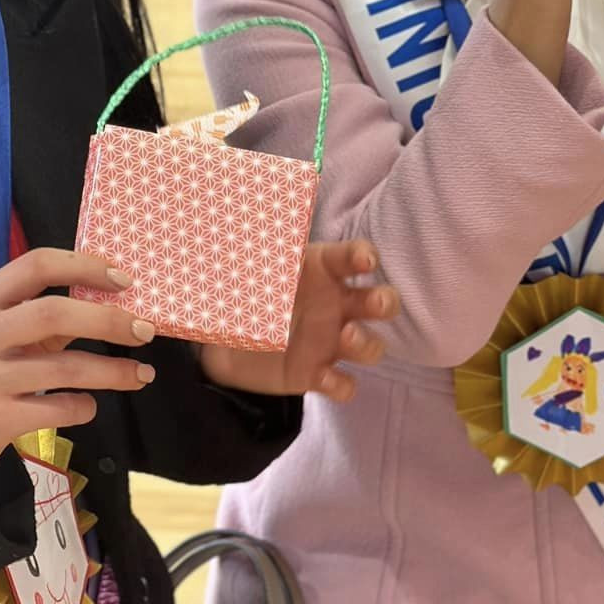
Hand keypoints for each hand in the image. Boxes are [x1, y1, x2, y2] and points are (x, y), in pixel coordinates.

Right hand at [0, 249, 156, 475]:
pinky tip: (90, 405)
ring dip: (113, 372)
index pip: (37, 264)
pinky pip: (57, 409)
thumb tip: (109, 301)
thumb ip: (40, 315)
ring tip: (141, 374)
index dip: (85, 266)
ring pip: (65, 368)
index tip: (124, 280)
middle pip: (54, 313)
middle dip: (108, 320)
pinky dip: (83, 407)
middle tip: (144, 330)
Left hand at [199, 240, 395, 401]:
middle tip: (376, 302)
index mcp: (322, 270)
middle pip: (379, 302)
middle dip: (385, 301)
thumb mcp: (242, 264)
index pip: (352, 257)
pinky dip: (342, 385)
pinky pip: (343, 385)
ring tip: (347, 336)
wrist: (217, 338)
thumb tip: (245, 218)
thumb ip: (251, 247)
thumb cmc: (241, 289)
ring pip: (370, 346)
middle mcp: (335, 305)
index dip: (363, 255)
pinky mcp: (315, 374)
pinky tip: (327, 378)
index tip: (365, 260)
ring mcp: (329, 342)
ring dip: (367, 343)